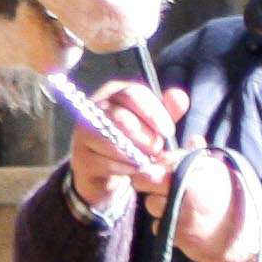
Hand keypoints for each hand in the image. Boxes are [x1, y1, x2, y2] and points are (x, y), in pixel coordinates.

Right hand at [66, 80, 184, 211]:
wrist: (105, 167)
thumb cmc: (134, 138)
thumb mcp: (154, 122)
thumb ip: (169, 110)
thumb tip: (180, 98)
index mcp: (116, 92)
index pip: (133, 95)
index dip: (154, 114)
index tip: (168, 132)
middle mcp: (95, 107)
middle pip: (120, 117)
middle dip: (144, 136)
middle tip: (157, 149)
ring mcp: (84, 132)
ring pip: (112, 141)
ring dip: (135, 154)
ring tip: (146, 160)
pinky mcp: (81, 157)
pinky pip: (106, 163)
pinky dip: (125, 168)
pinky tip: (134, 169)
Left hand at [152, 149, 261, 261]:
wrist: (253, 237)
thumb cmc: (238, 202)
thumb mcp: (224, 173)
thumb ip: (202, 157)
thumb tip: (193, 139)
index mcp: (200, 166)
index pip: (160, 160)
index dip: (157, 168)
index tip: (163, 175)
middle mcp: (189, 184)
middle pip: (145, 181)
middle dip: (150, 187)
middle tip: (164, 193)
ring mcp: (182, 210)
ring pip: (151, 204)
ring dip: (160, 208)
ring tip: (182, 211)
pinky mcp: (178, 232)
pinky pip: (157, 225)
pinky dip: (167, 226)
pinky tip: (186, 227)